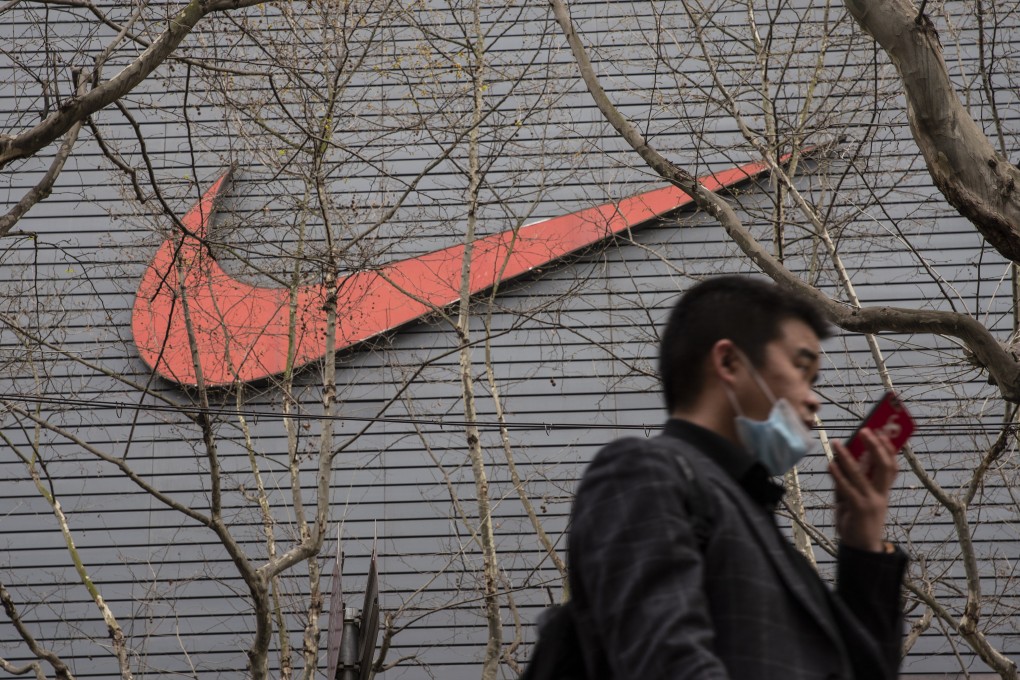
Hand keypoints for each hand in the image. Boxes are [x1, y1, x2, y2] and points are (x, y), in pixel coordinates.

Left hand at [829, 428, 898, 551]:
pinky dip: (838, 475)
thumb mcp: (856, 498)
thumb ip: (851, 481)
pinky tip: (830, 464)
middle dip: (875, 446)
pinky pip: (847, 488)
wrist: (861, 549)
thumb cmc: (857, 520)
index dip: (889, 449)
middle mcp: (881, 495)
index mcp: (883, 492)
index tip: (882, 432)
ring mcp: (871, 502)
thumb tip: (840, 459)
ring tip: (836, 443)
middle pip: (883, 466)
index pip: (892, 467)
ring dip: (847, 456)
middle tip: (864, 430)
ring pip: (861, 474)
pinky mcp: (858, 509)